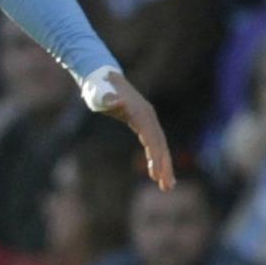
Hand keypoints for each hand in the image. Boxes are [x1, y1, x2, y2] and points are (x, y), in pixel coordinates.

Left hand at [84, 67, 174, 189]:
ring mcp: (147, 119)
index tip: (158, 174)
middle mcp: (148, 117)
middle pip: (160, 145)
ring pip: (159, 145)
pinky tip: (156, 171)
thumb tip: (115, 101)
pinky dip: (156, 157)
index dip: (156, 157)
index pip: (152, 139)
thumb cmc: (98, 87)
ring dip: (164, 165)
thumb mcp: (99, 94)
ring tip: (166, 186)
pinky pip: (153, 143)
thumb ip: (107, 98)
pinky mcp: (143, 122)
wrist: (101, 77)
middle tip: (167, 187)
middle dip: (164, 166)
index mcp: (141, 114)